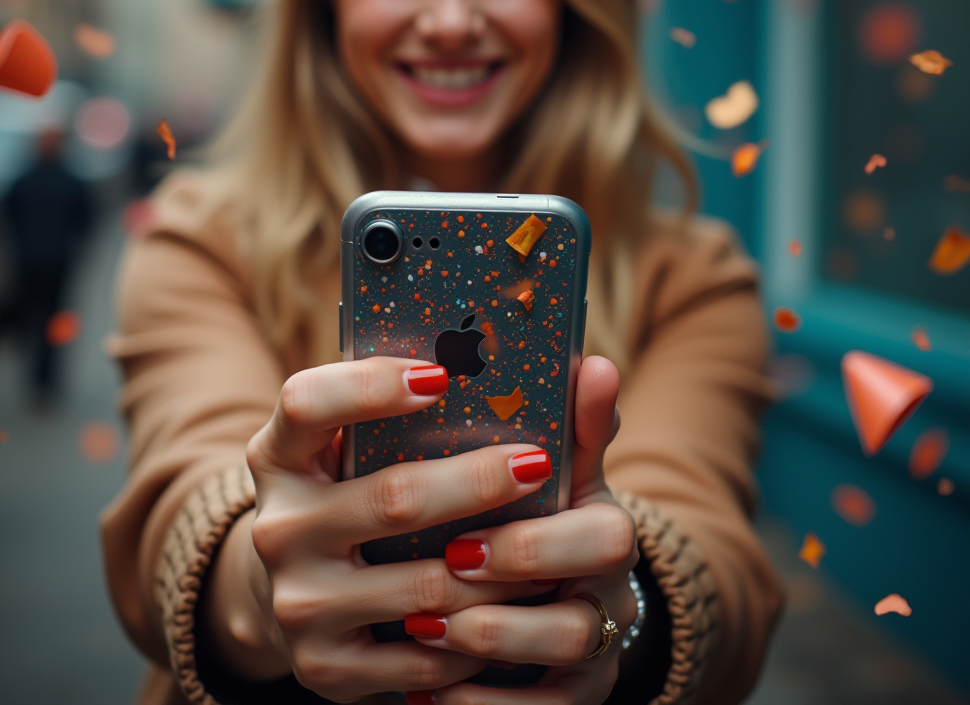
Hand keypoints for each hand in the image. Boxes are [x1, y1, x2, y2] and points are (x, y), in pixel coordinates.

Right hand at [204, 357, 558, 701]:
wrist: (293, 592)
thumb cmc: (348, 492)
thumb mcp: (349, 444)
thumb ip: (405, 401)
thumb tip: (539, 360)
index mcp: (278, 455)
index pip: (308, 402)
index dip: (371, 384)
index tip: (440, 376)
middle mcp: (278, 527)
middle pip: (393, 497)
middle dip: (477, 481)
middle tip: (536, 464)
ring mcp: (298, 603)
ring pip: (426, 586)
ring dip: (501, 568)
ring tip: (551, 544)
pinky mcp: (324, 665)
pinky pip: (424, 655)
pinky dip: (478, 636)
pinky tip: (515, 608)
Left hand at [399, 355, 637, 704]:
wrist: (547, 586)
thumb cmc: (532, 509)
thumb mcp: (549, 466)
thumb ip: (564, 423)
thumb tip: (592, 362)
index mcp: (606, 531)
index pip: (605, 536)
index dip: (536, 539)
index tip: (469, 526)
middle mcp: (611, 598)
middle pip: (581, 605)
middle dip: (514, 579)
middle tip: (449, 561)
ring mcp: (594, 655)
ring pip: (559, 657)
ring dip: (488, 638)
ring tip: (423, 622)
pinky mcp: (571, 698)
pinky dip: (479, 703)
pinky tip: (424, 689)